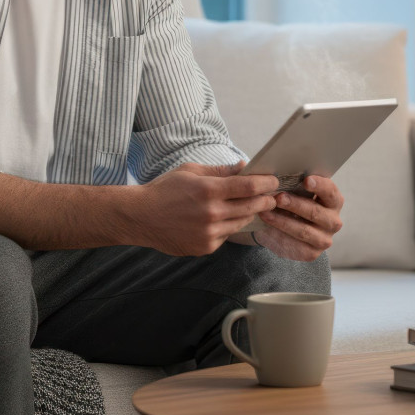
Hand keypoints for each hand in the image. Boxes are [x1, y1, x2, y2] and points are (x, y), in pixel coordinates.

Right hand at [132, 161, 277, 255]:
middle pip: (251, 207)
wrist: (141, 217)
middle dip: (265, 200)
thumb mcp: (190, 171)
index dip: (266, 183)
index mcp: (208, 190)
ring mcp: (209, 233)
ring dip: (249, 213)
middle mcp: (211, 213)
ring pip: (241, 222)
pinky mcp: (205, 247)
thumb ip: (219, 171)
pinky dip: (229, 226)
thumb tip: (243, 167)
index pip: (248, 187)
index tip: (273, 181)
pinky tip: (223, 218)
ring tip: (252, 206)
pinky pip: (226, 235)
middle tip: (271, 196)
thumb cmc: (164, 190)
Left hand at [247, 175, 343, 261]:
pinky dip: (280, 235)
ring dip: (283, 221)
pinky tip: (267, 227)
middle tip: (278, 197)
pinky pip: (296, 245)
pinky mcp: (311, 253)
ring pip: (304, 230)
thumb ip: (284, 176)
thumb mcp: (289, 187)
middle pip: (316, 212)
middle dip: (296, 204)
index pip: (330, 191)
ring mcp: (324, 239)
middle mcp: (333, 220)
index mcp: (333, 200)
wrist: (280, 225)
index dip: (320, 185)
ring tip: (265, 212)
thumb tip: (249, 163)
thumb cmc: (288, 199)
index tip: (306, 180)